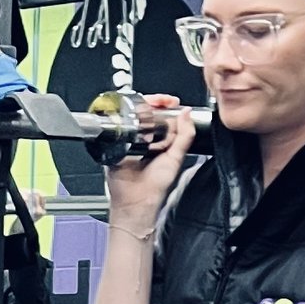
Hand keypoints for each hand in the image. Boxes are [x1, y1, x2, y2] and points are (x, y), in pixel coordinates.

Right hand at [102, 95, 194, 231]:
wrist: (136, 201)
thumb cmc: (155, 187)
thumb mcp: (176, 158)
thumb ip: (185, 136)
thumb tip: (187, 113)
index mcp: (161, 140)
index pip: (164, 115)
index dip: (168, 105)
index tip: (172, 102)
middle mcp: (146, 138)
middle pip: (148, 112)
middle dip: (155, 103)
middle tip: (162, 103)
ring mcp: (130, 141)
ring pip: (134, 117)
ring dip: (141, 110)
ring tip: (149, 110)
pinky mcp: (116, 145)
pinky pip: (120, 128)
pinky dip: (125, 121)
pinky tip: (132, 120)